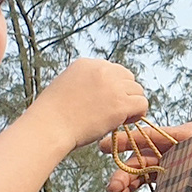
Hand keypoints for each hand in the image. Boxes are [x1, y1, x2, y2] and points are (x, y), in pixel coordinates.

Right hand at [33, 59, 148, 149]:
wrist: (48, 127)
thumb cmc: (52, 116)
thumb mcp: (66, 87)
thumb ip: (85, 84)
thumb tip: (101, 95)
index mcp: (86, 64)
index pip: (113, 70)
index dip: (113, 87)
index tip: (106, 102)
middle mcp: (102, 70)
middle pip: (128, 78)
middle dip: (124, 94)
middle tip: (114, 111)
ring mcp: (112, 86)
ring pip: (137, 91)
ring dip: (131, 104)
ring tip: (117, 118)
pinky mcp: (120, 104)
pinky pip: (142, 104)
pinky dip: (137, 114)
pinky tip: (124, 122)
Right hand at [99, 122, 191, 191]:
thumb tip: (168, 159)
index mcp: (184, 136)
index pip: (149, 135)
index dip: (127, 140)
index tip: (106, 147)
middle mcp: (174, 148)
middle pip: (142, 157)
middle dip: (124, 171)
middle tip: (113, 187)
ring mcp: (171, 164)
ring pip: (140, 171)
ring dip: (123, 183)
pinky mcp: (170, 178)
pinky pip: (146, 182)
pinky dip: (130, 190)